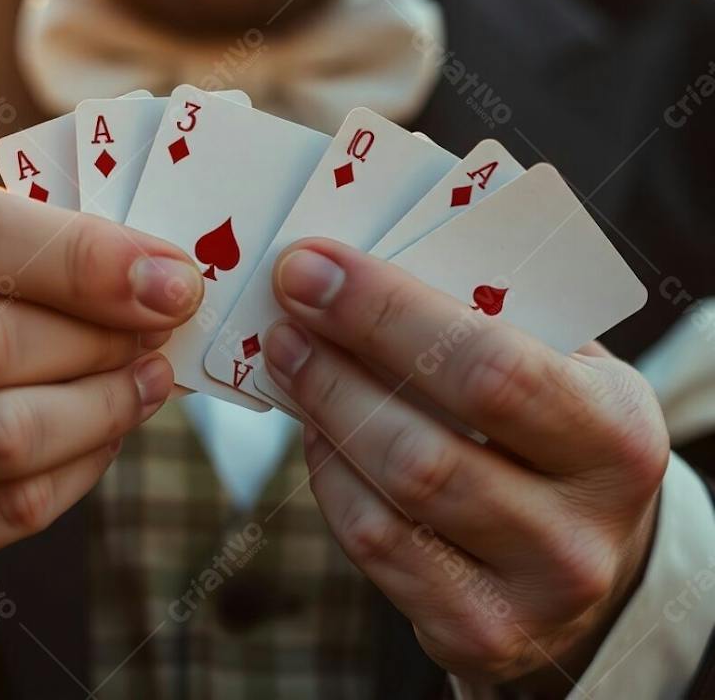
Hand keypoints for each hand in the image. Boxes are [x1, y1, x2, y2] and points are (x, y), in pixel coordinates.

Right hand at [0, 174, 202, 639]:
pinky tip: (106, 430)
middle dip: (101, 335)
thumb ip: (37, 253)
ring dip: (106, 402)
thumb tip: (163, 280)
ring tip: (145, 378)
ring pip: (7, 432)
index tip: (169, 276)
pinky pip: (15, 504)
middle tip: (159, 328)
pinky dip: (85, 463)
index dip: (79, 253)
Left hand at [263, 238, 668, 690]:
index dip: (385, 314)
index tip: (310, 265)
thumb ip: (478, 320)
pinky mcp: (474, 634)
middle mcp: (579, 534)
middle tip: (284, 304)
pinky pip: (374, 545)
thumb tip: (350, 272)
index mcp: (616, 438)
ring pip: (389, 501)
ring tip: (288, 353)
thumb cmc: (558, 425)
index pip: (489, 371)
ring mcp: (527, 599)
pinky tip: (319, 426)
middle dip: (334, 365)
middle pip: (424, 451)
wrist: (594, 546)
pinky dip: (331, 474)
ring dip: (322, 412)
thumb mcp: (556, 363)